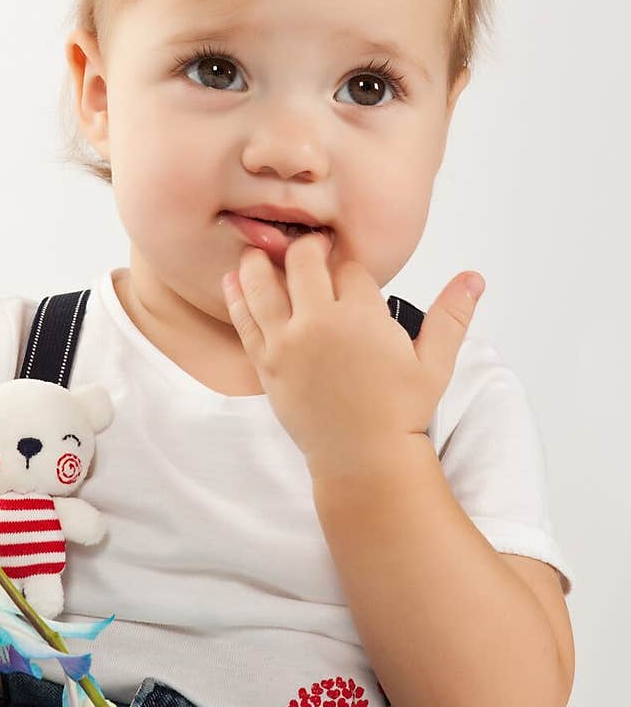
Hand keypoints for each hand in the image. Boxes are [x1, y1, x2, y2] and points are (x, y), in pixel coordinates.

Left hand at [221, 232, 484, 479]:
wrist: (363, 458)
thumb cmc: (401, 413)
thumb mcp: (434, 364)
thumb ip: (451, 316)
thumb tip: (474, 277)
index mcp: (362, 317)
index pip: (349, 267)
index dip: (349, 264)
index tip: (347, 269)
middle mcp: (320, 323)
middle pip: (302, 261)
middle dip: (307, 248)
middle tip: (309, 249)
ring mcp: (288, 343)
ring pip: (263, 283)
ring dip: (259, 261)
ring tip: (259, 252)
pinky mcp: (266, 363)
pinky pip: (244, 320)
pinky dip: (237, 295)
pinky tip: (232, 278)